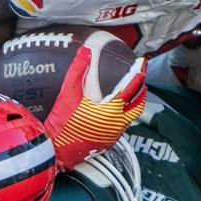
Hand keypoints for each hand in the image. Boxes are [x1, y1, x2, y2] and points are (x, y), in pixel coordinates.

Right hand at [43, 41, 146, 170]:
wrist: (57, 150)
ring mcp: (114, 134)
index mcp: (111, 109)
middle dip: (142, 89)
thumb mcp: (68, 93)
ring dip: (135, 103)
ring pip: (132, 117)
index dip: (138, 73)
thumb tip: (85, 51)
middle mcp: (117, 123)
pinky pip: (123, 126)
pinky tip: (117, 111)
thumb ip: (78, 70)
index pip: (131, 87)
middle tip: (141, 77)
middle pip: (138, 104)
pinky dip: (125, 116)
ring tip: (133, 93)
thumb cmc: (62, 123)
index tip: (142, 64)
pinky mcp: (108, 142)